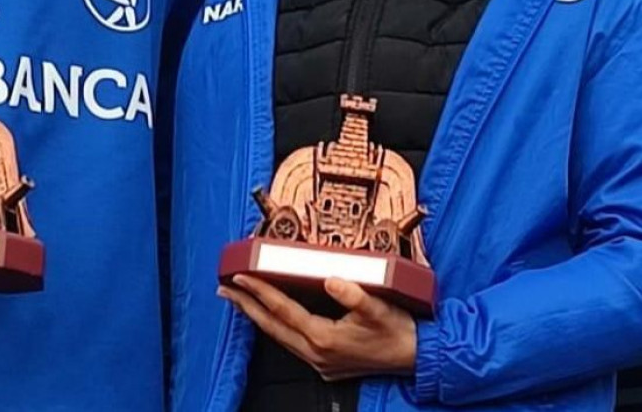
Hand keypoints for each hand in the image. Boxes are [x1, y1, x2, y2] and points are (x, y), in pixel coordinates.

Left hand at [218, 274, 416, 380]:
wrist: (416, 356)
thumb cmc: (397, 330)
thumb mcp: (378, 307)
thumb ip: (353, 292)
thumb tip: (330, 278)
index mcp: (324, 338)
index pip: (282, 309)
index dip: (259, 291)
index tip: (239, 276)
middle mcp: (317, 353)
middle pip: (272, 326)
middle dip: (246, 306)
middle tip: (224, 289)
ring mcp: (320, 362)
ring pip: (279, 336)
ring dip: (258, 317)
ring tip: (240, 300)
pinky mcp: (326, 364)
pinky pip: (292, 343)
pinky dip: (276, 327)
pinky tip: (271, 318)